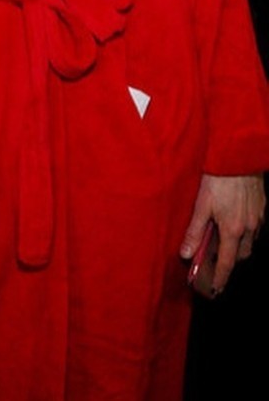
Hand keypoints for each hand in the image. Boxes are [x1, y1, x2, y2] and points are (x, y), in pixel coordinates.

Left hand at [180, 173, 265, 293]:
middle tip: (215, 259)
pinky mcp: (261, 207)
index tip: (216, 290)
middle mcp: (249, 228)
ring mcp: (258, 217)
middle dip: (230, 260)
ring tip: (222, 240)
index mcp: (233, 230)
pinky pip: (255, 228)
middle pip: (241, 254)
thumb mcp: (201, 205)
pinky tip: (233, 221)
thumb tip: (186, 254)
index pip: (227, 263)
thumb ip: (194, 231)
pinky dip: (245, 232)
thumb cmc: (217, 180)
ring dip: (237, 245)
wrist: (238, 157)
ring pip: (250, 241)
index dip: (221, 278)